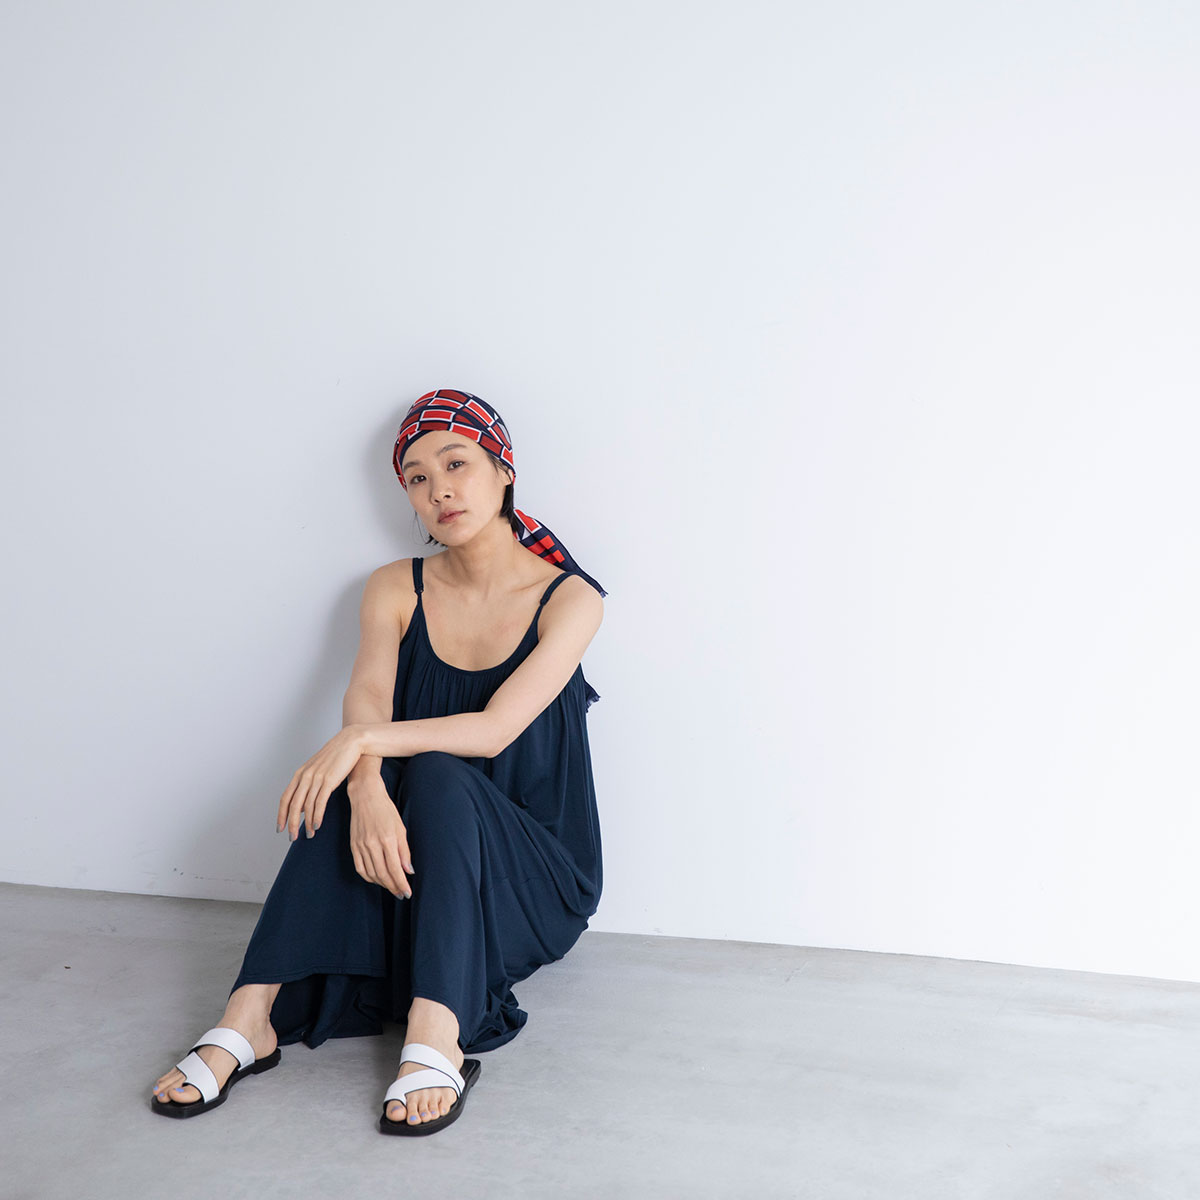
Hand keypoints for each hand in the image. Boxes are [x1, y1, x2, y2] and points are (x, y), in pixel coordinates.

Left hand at [277, 725, 363, 840]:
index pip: (285, 798)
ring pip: (307, 806)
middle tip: (292, 838)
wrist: (351, 742)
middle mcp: (305, 776)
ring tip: (309, 835)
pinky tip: (317, 825)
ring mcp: (317, 778)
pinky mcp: (329, 780)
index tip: (280, 828)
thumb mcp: (318, 770)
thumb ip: (308, 786)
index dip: (281, 815)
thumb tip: (302, 807)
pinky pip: (320, 802)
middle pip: (293, 804)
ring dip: (307, 823)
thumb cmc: (336, 757)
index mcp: (300, 774)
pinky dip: (317, 815)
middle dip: (291, 823)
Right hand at [348, 785, 414, 897]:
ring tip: (391, 887)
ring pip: (371, 873)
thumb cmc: (386, 810)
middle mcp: (373, 844)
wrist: (365, 796)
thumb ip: (404, 851)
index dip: (401, 884)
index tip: (407, 893)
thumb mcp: (400, 828)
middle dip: (393, 887)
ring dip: (382, 884)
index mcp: (387, 839)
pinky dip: (368, 877)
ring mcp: (361, 846)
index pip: (395, 869)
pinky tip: (377, 879)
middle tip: (400, 894)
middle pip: (383, 874)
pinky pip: (360, 868)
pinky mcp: (353, 846)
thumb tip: (409, 871)